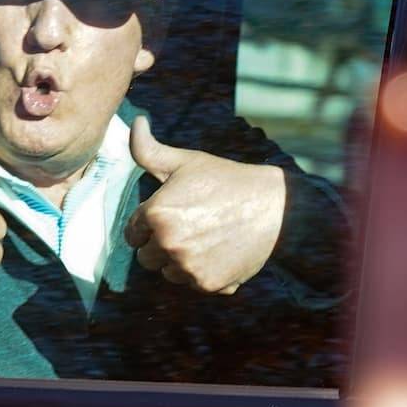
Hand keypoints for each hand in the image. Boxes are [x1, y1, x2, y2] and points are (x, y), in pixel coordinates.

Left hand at [124, 116, 285, 293]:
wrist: (274, 206)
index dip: (147, 225)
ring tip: (204, 238)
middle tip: (188, 227)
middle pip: (146, 258)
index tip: (168, 216)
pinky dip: (202, 273)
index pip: (131, 235)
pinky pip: (192, 284)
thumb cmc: (225, 180)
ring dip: (179, 262)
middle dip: (160, 245)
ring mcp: (188, 267)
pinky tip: (219, 251)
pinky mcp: (208, 284)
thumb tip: (135, 122)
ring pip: (169, 273)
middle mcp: (168, 243)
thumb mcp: (185, 161)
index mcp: (155, 213)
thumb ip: (148, 148)